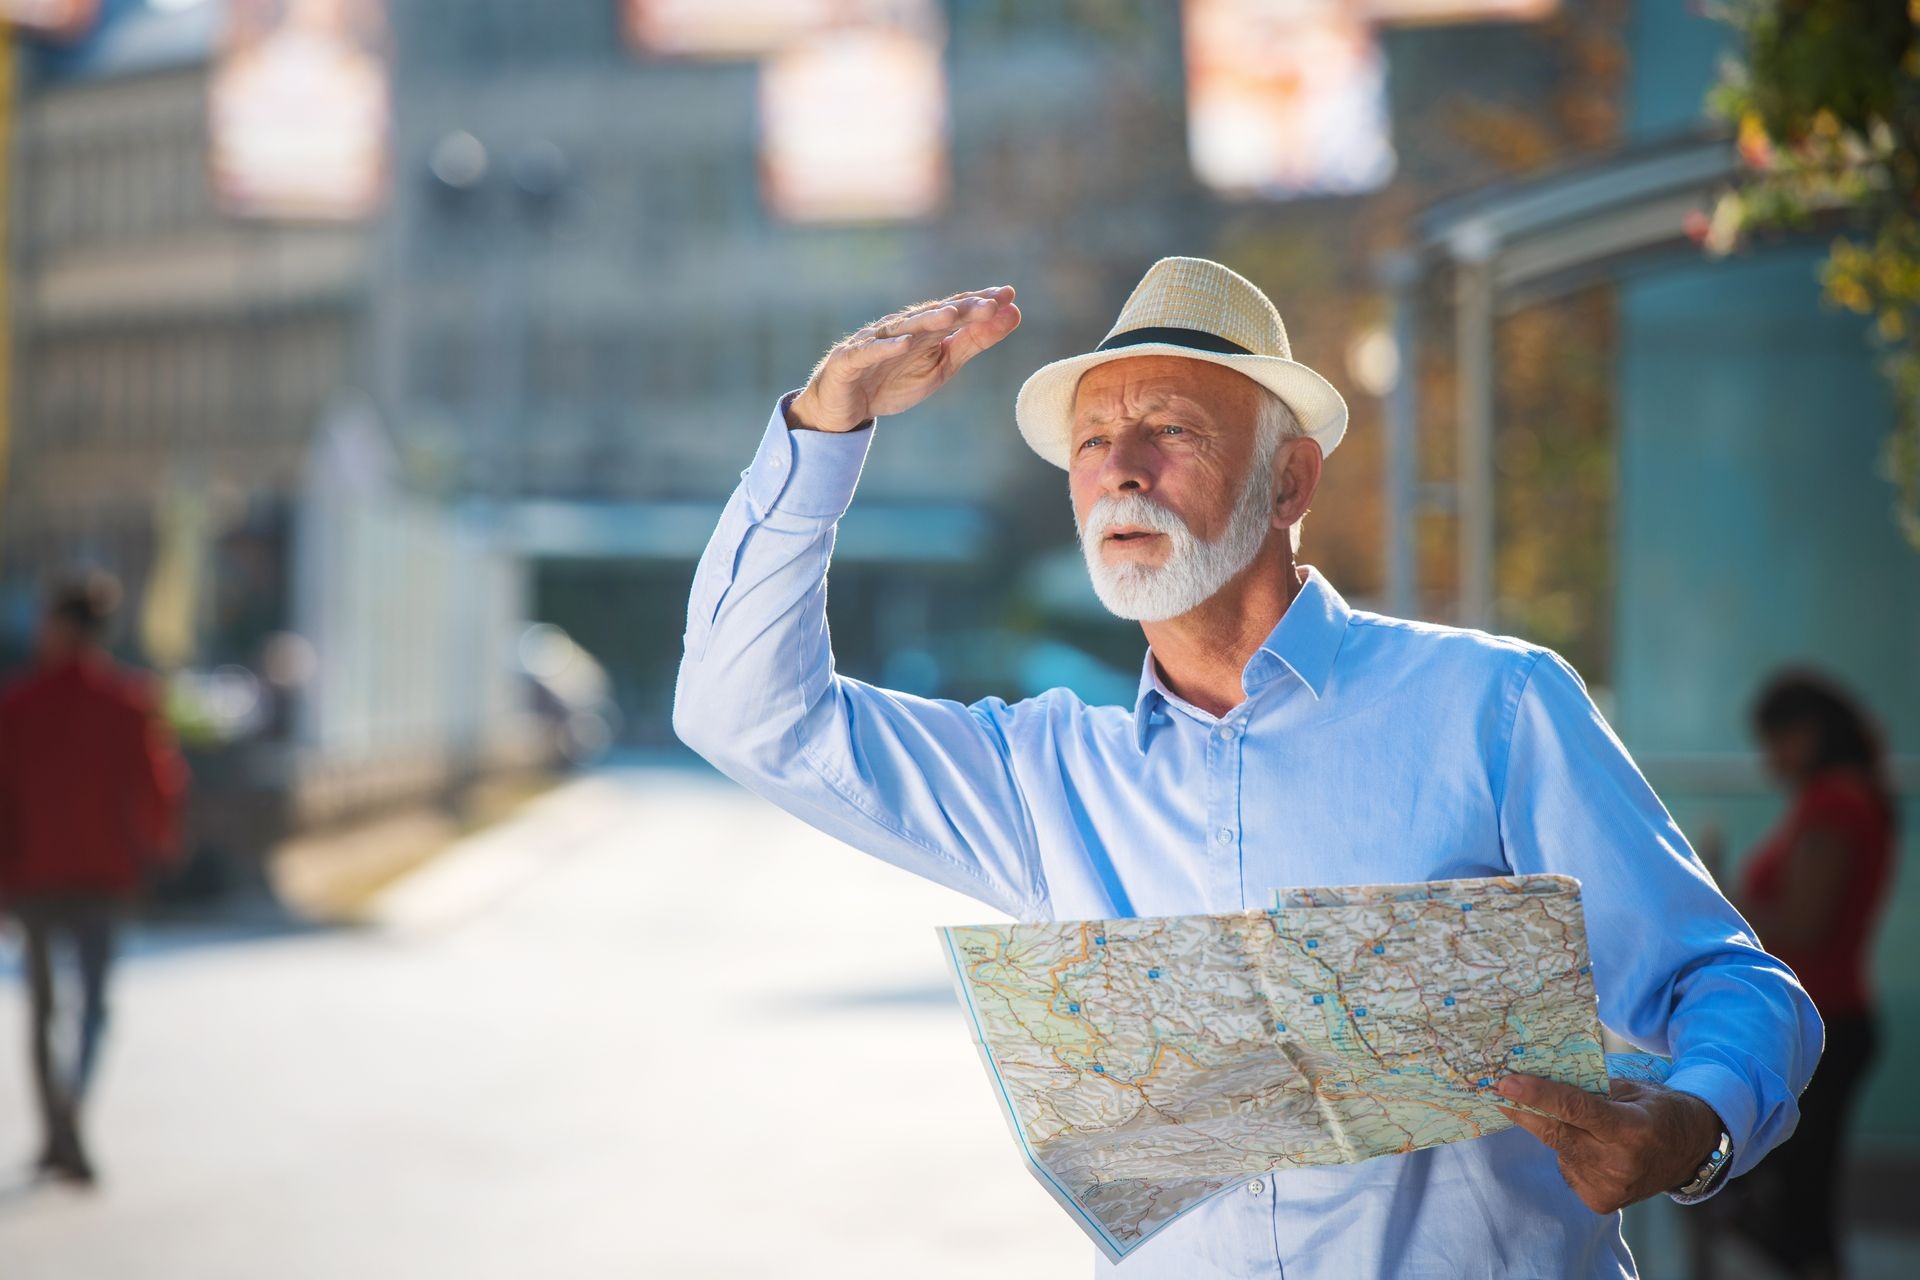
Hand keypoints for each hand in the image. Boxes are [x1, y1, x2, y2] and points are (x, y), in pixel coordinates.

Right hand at [788, 286, 1021, 431]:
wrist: (845, 408)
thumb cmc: (893, 382)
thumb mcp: (941, 366)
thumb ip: (973, 342)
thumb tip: (1013, 314)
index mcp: (924, 331)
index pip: (954, 311)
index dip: (979, 303)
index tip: (1009, 294)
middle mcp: (899, 329)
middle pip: (934, 315)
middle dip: (962, 309)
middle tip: (991, 303)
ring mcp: (872, 342)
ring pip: (904, 328)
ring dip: (928, 320)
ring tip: (952, 314)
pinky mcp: (849, 360)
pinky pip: (869, 352)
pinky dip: (886, 347)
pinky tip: (905, 343)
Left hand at [1495, 1074, 1722, 1213]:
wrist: (1693, 1152)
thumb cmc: (1659, 1111)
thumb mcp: (1632, 1090)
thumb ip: (1591, 1088)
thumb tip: (1540, 1078)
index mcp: (1631, 1129)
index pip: (1575, 1109)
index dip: (1537, 1094)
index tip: (1504, 1083)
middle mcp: (1620, 1163)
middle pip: (1557, 1132)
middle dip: (1525, 1111)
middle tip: (1500, 1092)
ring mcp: (1610, 1187)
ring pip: (1559, 1150)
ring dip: (1554, 1131)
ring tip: (1580, 1124)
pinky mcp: (1600, 1202)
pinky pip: (1567, 1168)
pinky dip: (1568, 1153)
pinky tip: (1590, 1148)